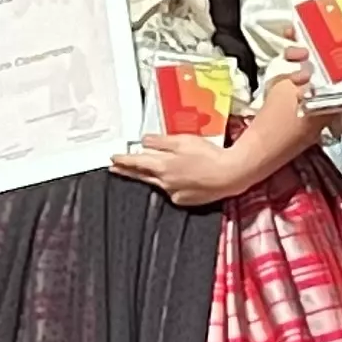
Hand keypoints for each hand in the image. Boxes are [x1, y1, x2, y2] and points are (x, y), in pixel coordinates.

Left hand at [109, 132, 248, 210]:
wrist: (230, 174)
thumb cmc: (209, 155)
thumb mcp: (183, 141)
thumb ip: (161, 142)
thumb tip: (144, 141)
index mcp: (162, 166)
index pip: (136, 162)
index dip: (122, 160)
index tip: (112, 159)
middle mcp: (165, 182)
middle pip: (142, 176)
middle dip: (128, 171)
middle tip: (115, 169)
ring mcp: (175, 193)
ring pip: (158, 183)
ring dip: (151, 177)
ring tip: (146, 171)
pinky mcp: (186, 200)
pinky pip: (172, 191)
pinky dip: (171, 184)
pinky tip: (178, 179)